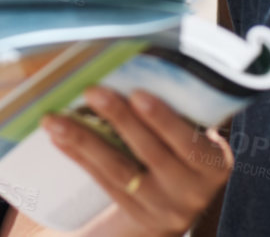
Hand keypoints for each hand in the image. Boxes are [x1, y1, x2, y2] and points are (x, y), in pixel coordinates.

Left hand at [42, 87, 231, 235]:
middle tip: (92, 91)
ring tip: (55, 119)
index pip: (189, 142)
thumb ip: (182, 110)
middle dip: (120, 120)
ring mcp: (161, 207)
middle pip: (151, 153)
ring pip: (119, 170)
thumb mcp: (196, 137)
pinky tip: (58, 137)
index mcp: (214, 163)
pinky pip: (102, 182)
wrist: (175, 205)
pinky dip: (79, 157)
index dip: (164, 119)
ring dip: (85, 140)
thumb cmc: (184, 151)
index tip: (139, 93)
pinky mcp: (134, 213)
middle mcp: (191, 190)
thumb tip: (140, 57)